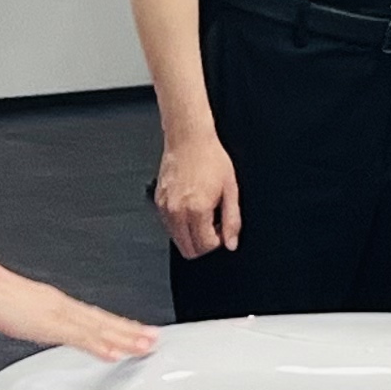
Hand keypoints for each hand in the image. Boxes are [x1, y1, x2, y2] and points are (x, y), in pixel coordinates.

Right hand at [0, 269, 158, 363]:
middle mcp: (64, 307)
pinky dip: (98, 344)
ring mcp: (59, 315)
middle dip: (130, 331)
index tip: (136, 332)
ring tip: (146, 346)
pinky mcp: (49, 324)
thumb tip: (43, 324)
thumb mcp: (21, 308)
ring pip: (99, 328)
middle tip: (154, 340)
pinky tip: (114, 352)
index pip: (95, 317)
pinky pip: (80, 337)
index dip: (118, 325)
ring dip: (124, 337)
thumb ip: (37, 317)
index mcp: (58, 304)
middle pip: (104, 321)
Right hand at [151, 131, 240, 259]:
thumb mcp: (231, 189)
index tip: (221, 230)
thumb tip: (231, 243)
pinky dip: (180, 224)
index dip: (217, 242)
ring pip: (177, 240)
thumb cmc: (210, 158)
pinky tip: (191, 207)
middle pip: (188, 249)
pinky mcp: (158, 203)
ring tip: (202, 214)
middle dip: (203, 243)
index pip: (205, 246)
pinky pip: (169, 226)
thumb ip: (232, 220)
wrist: (188, 139)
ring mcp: (165, 208)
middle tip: (212, 225)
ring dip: (191, 234)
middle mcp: (177, 211)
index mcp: (197, 209)